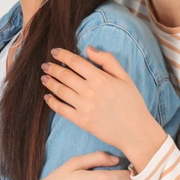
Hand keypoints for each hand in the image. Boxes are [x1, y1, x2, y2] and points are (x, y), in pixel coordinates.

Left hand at [42, 46, 165, 170]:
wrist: (135, 131)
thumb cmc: (132, 103)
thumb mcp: (125, 77)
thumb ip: (107, 60)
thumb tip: (88, 49)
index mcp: (100, 78)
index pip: (75, 62)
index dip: (62, 55)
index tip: (54, 52)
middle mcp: (90, 91)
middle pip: (64, 75)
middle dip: (52, 68)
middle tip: (45, 65)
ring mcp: (84, 107)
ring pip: (60, 91)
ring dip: (49, 83)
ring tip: (44, 78)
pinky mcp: (81, 121)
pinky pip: (61, 109)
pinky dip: (51, 102)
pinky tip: (47, 97)